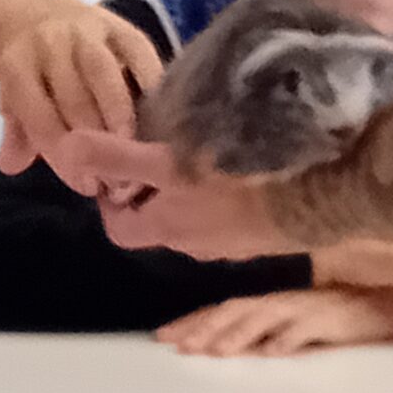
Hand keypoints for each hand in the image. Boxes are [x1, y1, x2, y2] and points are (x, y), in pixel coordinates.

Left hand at [0, 0, 162, 170]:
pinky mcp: (120, 26)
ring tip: (136, 153)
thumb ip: (18, 134)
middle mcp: (49, 43)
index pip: (40, 117)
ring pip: (102, 74)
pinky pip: (139, 55)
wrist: (39, 14)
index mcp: (17, 65)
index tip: (87, 186)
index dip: (64, 157)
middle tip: (118, 182)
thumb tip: (11, 165)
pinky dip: (150, 85)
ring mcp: (86, 31)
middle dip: (96, 144)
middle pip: (73, 98)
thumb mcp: (14, 101)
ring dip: (121, 116)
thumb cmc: (31, 72)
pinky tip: (161, 117)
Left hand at [47, 129, 289, 257]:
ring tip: (201, 150)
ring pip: (194, 217)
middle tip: (160, 147)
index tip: (121, 162)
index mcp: (165, 230)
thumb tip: (68, 148)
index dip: (110, 195)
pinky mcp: (264, 234)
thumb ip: (116, 156)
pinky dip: (225, 193)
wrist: (323, 195)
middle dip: (150, 188)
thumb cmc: (239, 179)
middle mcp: (194, 246)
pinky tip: (242, 164)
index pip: (117, 226)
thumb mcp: (167, 163)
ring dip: (190, 190)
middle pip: (155, 220)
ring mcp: (231, 244)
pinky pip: (231, 215)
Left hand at [157, 286, 392, 357]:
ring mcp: (307, 309)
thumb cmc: (344, 324)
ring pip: (264, 318)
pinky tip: (272, 353)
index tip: (162, 338)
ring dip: (238, 333)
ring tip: (213, 351)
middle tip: (174, 345)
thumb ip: (270, 341)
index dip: (194, 322)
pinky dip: (289, 339)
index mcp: (273, 306)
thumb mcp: (298, 334)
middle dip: (203, 326)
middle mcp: (284, 303)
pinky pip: (308, 329)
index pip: (225, 311)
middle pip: (235, 311)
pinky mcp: (334, 320)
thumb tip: (238, 358)